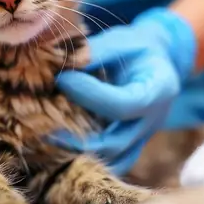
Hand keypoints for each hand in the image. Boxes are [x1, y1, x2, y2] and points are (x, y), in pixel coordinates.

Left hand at [51, 7, 196, 175]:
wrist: (160, 62)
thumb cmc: (136, 48)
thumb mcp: (120, 42)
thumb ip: (93, 54)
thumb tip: (60, 68)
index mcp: (157, 90)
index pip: (122, 104)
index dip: (89, 95)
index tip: (61, 79)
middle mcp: (153, 121)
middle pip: (115, 143)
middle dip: (77, 135)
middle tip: (43, 121)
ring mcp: (144, 138)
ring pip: (112, 159)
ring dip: (79, 152)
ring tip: (47, 137)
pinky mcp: (132, 146)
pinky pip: (111, 161)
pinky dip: (87, 157)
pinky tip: (61, 145)